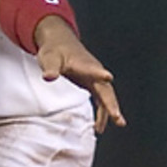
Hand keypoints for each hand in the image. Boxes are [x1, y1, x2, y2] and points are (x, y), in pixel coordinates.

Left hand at [34, 16, 125, 133]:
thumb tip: (49, 76)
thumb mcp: (50, 58)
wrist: (60, 42)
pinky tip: (100, 125)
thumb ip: (51, 68)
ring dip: (111, 109)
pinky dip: (103, 111)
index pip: (93, 69)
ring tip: (118, 123)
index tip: (108, 77)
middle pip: (105, 88)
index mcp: (83, 64)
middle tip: (117, 117)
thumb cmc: (55, 50)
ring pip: (106, 95)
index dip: (100, 74)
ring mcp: (94, 78)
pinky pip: (101, 98)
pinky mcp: (91, 83)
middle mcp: (93, 71)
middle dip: (111, 103)